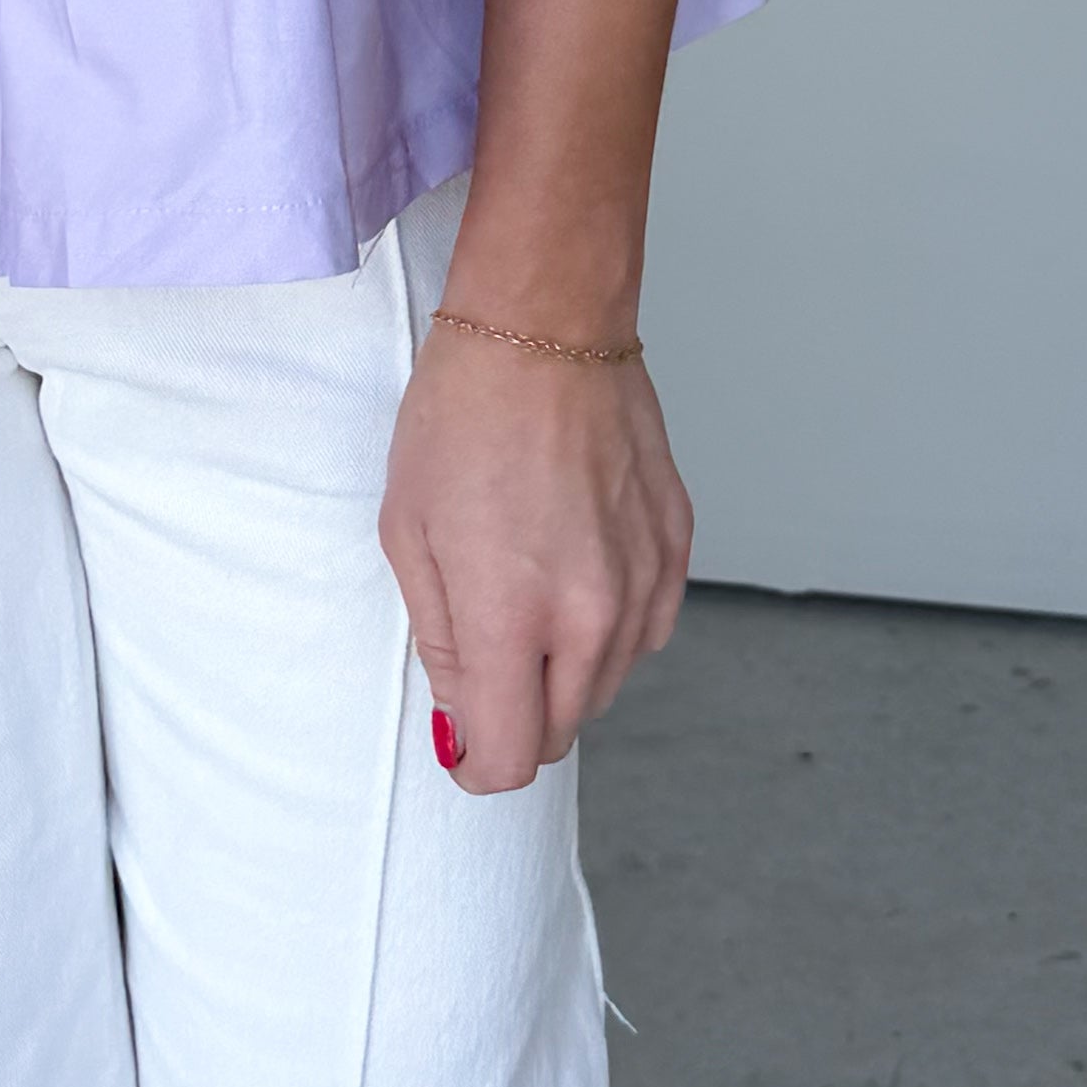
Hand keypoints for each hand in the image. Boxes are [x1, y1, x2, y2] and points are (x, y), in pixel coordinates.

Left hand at [378, 322, 691, 792]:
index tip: (462, 735)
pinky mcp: (677, 549)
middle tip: (482, 646)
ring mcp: (645, 581)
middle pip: (561, 731)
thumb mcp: (409, 536)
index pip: (512, 756)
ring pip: (607, 685)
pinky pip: (646, 630)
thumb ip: (440, 646)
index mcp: (511, 614)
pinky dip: (608, 622)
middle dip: (517, 712)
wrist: (544, 327)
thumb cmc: (462, 418)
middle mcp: (591, 613)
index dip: (479, 759)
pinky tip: (573, 563)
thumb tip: (463, 721)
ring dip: (563, 668)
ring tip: (527, 585)